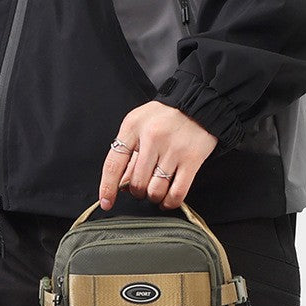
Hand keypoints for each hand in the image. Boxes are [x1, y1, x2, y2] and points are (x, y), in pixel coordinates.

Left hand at [99, 102, 217, 210]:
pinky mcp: (192, 159)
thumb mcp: (139, 124)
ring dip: (154, 197)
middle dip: (138, 191)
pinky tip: (167, 200)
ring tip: (156, 190)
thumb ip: (128, 152)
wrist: (199, 102)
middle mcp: (152, 137)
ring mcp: (173, 149)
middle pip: (136, 183)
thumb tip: (121, 185)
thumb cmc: (165, 116)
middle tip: (143, 186)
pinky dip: (169, 202)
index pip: (114, 164)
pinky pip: (176, 193)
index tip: (106, 202)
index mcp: (133, 127)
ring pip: (155, 191)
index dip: (107, 187)